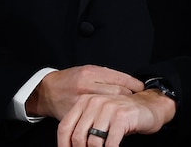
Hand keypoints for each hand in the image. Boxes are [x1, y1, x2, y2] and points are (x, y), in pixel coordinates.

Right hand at [26, 65, 143, 119]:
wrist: (48, 90)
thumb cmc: (71, 79)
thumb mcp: (89, 71)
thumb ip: (106, 77)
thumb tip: (128, 83)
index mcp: (92, 73)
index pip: (119, 78)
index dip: (133, 84)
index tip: (141, 87)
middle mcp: (87, 85)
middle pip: (116, 92)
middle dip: (129, 96)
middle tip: (137, 100)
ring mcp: (81, 101)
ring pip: (107, 106)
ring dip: (120, 108)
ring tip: (127, 110)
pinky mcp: (76, 114)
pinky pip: (94, 117)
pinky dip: (105, 118)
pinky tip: (112, 119)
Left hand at [56, 88, 176, 146]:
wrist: (149, 106)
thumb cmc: (122, 115)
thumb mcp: (99, 116)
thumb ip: (84, 126)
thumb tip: (70, 146)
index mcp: (85, 101)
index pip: (64, 128)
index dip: (64, 146)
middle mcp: (95, 101)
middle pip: (78, 137)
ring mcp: (109, 108)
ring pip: (93, 142)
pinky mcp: (121, 116)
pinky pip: (109, 144)